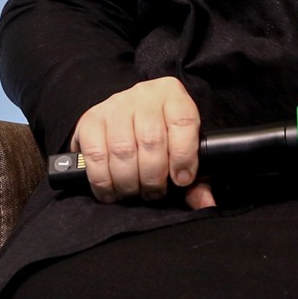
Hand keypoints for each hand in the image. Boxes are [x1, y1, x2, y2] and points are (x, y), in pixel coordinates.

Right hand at [71, 77, 216, 208]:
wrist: (127, 116)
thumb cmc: (160, 137)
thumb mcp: (182, 150)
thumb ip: (197, 178)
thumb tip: (207, 203)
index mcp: (172, 95)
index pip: (183, 121)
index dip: (184, 155)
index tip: (182, 180)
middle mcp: (144, 95)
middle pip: (151, 140)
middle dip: (154, 177)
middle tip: (154, 193)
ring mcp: (115, 106)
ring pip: (123, 150)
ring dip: (129, 182)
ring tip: (134, 192)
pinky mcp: (90, 120)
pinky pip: (96, 156)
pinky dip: (104, 181)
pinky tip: (112, 190)